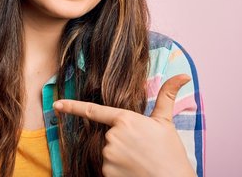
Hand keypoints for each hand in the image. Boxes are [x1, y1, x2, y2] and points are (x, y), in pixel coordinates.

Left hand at [53, 74, 194, 176]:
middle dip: (121, 142)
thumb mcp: (166, 123)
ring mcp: (108, 155)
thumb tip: (183, 75)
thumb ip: (167, 96)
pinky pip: (107, 169)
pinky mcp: (106, 172)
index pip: (93, 111)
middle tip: (142, 149)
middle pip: (108, 136)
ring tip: (139, 161)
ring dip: (120, 157)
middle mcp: (113, 136)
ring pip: (108, 153)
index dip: (72, 107)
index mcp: (125, 119)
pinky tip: (133, 171)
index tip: (57, 104)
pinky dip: (118, 170)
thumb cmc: (170, 153)